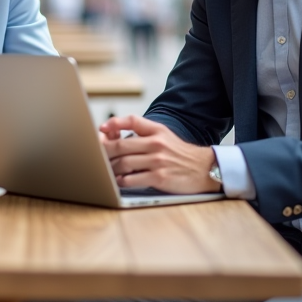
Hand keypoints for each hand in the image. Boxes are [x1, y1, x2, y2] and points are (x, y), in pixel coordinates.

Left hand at [99, 115, 219, 193]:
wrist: (204, 169)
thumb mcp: (164, 136)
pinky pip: (132, 179)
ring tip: (107, 170)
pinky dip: (122, 181)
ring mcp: (158, 161)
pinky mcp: (159, 178)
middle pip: (121, 145)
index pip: (132, 121)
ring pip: (123, 163)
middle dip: (105, 151)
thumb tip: (112, 132)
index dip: (114, 123)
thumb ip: (142, 133)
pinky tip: (119, 181)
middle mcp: (157, 144)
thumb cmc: (179, 153)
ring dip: (111, 168)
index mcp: (157, 131)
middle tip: (96, 155)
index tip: (102, 128)